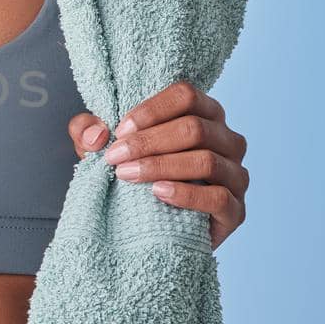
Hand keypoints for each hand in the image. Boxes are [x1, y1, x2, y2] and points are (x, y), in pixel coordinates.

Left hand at [67, 80, 248, 248]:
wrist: (155, 228)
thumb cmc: (136, 177)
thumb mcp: (105, 150)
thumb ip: (88, 132)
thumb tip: (95, 133)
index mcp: (204, 114)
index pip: (186, 95)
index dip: (151, 110)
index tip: (119, 130)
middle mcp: (227, 140)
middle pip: (194, 128)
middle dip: (148, 142)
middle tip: (114, 158)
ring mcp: (236, 175)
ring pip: (207, 160)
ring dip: (161, 166)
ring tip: (127, 175)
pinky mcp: (236, 211)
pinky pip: (218, 197)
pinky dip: (185, 194)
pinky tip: (158, 193)